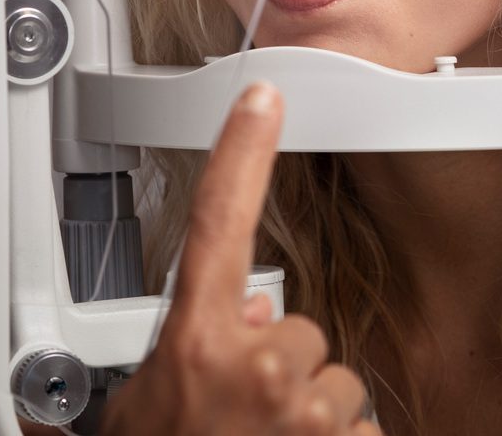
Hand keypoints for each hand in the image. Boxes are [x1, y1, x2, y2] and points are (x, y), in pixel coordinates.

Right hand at [100, 83, 379, 435]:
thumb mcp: (144, 407)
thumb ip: (189, 353)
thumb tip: (241, 320)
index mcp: (195, 340)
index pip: (218, 221)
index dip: (241, 152)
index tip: (262, 99)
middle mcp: (254, 362)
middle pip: (300, 327)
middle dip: (281, 368)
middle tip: (238, 418)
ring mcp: (304, 407)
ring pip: (332, 382)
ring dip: (307, 417)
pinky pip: (357, 429)